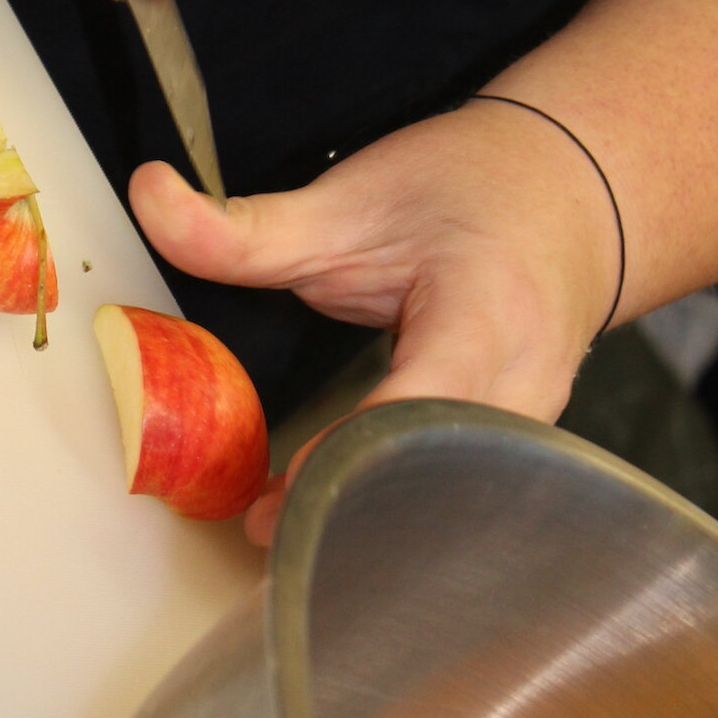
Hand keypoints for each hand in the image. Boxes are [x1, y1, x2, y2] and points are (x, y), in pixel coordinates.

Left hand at [130, 98, 624, 543]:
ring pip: (452, 497)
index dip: (349, 450)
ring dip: (371, 516)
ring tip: (283, 529)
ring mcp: (532, 425)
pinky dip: (396, 503)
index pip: (419, 403)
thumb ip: (249, 225)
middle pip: (437, 474)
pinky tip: (335, 514)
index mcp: (487, 314)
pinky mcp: (518, 446)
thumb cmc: (472, 188)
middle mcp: (526, 382)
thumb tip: (147, 196)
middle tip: (261, 528)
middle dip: (351, 507)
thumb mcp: (353, 197)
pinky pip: (457, 492)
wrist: (570, 193)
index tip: (281, 486)